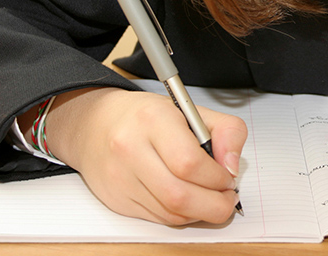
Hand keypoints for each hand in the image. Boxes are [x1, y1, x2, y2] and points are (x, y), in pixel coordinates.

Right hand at [40, 87, 246, 224]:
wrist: (95, 124)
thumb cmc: (145, 117)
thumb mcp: (191, 109)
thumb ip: (226, 131)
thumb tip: (232, 167)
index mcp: (153, 120)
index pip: (190, 163)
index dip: (217, 177)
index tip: (228, 177)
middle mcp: (130, 149)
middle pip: (180, 195)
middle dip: (214, 204)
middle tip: (227, 197)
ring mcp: (120, 178)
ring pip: (171, 213)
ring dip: (200, 212)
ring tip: (211, 197)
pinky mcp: (117, 200)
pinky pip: (159, 218)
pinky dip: (181, 214)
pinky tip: (189, 200)